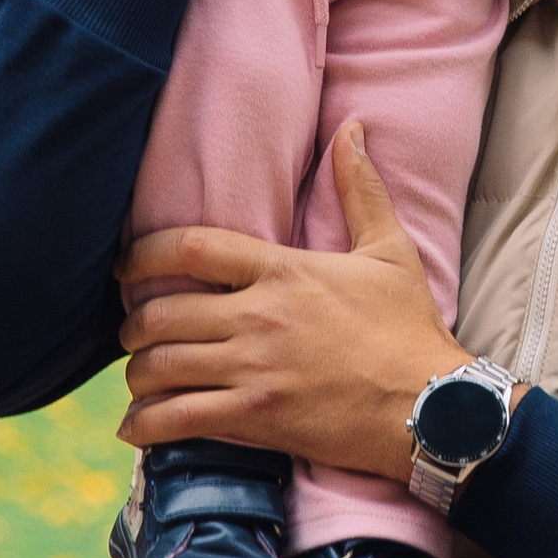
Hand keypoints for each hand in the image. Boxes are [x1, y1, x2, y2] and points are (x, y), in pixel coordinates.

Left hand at [117, 124, 468, 477]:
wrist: (432, 404)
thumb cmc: (410, 328)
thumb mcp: (390, 250)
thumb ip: (361, 189)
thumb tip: (353, 129)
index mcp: (283, 269)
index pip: (191, 247)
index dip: (143, 254)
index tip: (125, 266)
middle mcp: (260, 315)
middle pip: (160, 313)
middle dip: (133, 327)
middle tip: (133, 335)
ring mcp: (255, 368)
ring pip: (160, 367)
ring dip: (137, 375)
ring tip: (140, 381)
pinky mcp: (256, 417)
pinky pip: (178, 419)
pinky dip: (145, 425)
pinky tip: (137, 427)